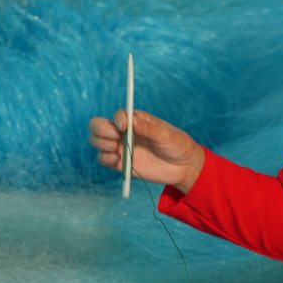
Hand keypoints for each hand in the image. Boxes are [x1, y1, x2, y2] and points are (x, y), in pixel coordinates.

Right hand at [88, 109, 204, 192]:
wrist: (184, 167)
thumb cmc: (177, 145)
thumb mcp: (165, 134)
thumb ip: (147, 128)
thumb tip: (131, 120)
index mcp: (136, 121)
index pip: (119, 115)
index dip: (118, 119)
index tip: (124, 126)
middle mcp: (125, 133)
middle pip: (99, 126)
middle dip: (100, 129)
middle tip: (113, 137)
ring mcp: (122, 148)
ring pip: (97, 141)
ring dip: (100, 143)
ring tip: (114, 147)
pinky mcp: (121, 164)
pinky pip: (104, 159)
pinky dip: (105, 158)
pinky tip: (116, 160)